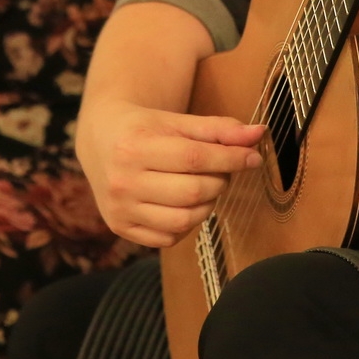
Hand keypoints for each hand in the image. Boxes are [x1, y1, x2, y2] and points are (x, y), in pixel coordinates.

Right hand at [76, 97, 263, 247]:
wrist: (100, 140)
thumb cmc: (143, 128)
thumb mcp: (177, 121)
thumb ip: (217, 129)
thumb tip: (258, 134)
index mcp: (133, 147)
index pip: (194, 158)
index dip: (230, 159)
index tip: (252, 157)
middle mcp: (122, 181)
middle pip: (192, 192)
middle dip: (219, 182)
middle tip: (222, 171)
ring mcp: (120, 209)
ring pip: (184, 220)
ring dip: (207, 205)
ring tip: (205, 187)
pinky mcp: (121, 228)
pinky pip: (168, 237)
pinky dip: (187, 224)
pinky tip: (184, 204)